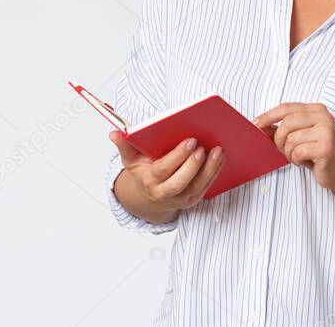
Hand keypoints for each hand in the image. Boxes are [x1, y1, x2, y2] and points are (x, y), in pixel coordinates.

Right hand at [109, 131, 224, 214]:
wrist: (149, 195)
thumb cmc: (143, 170)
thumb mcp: (131, 159)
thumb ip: (124, 145)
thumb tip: (114, 133)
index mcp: (149, 180)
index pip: (163, 170)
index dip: (178, 157)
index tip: (190, 141)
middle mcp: (164, 193)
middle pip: (180, 183)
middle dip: (193, 166)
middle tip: (204, 147)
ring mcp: (180, 200)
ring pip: (197, 188)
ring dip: (210, 170)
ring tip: (218, 151)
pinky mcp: (192, 200)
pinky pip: (206, 188)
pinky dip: (214, 173)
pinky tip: (221, 158)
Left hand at [252, 102, 334, 190]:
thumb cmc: (318, 152)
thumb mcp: (299, 137)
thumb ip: (281, 129)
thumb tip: (259, 125)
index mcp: (317, 109)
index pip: (287, 108)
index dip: (268, 116)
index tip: (255, 124)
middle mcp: (324, 117)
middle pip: (286, 123)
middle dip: (279, 139)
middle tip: (285, 150)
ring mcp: (326, 132)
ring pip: (291, 139)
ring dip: (289, 152)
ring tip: (300, 156)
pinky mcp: (326, 148)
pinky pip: (297, 152)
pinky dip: (296, 160)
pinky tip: (306, 161)